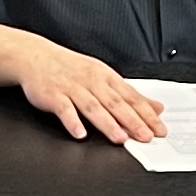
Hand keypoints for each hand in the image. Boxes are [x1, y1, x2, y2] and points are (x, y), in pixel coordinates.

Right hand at [13, 40, 166, 144]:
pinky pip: (64, 109)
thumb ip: (129, 95)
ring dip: (107, 123)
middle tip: (146, 136)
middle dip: (133, 121)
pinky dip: (72, 121)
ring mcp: (72, 88)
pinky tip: (80, 133)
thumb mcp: (103, 77)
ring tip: (120, 138)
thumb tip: (156, 107)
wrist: (36, 57)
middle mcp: (91, 82)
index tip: (159, 129)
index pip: (131, 97)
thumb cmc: (70, 69)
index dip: (147, 114)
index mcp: (106, 77)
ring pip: (93, 107)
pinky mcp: (53, 95)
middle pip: (115, 103)